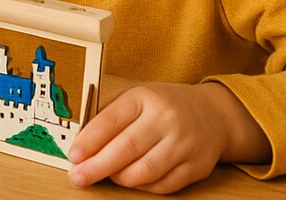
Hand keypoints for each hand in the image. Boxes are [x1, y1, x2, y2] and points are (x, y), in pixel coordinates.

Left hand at [68, 81, 268, 192]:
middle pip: (127, 148)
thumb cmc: (163, 106)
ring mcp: (185, 144)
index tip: (73, 156)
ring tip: (106, 176)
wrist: (212, 113)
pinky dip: (142, 187)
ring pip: (145, 171)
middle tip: (79, 177)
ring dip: (120, 178)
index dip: (89, 141)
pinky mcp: (197, 166)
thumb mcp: (136, 98)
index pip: (111, 120)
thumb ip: (110, 117)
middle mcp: (167, 119)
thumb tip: (81, 144)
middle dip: (98, 166)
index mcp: (145, 98)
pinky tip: (131, 180)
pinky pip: (163, 185)